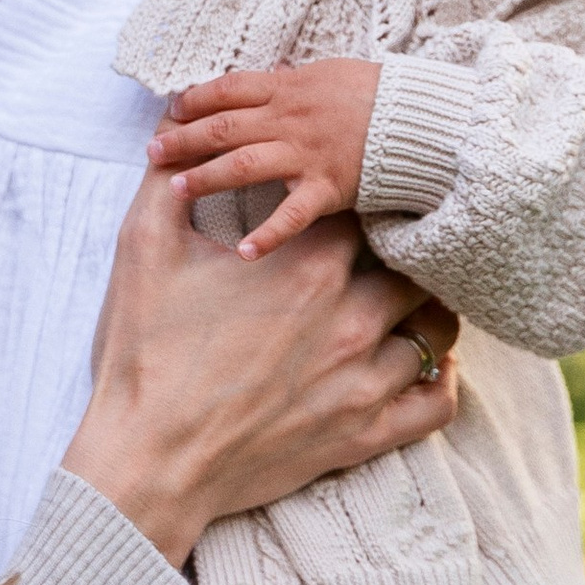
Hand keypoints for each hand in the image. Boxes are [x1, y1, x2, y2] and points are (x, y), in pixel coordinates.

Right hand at [59, 171, 457, 568]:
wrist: (147, 459)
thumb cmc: (145, 354)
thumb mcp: (143, 250)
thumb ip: (167, 180)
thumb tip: (171, 124)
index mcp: (307, 265)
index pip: (364, 208)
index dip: (353, 199)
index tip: (342, 199)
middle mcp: (352, 318)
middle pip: (413, 264)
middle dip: (396, 252)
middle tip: (376, 250)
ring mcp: (365, 381)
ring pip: (435, 330)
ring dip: (421, 312)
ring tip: (400, 303)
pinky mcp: (366, 434)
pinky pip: (438, 403)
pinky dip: (441, 379)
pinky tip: (424, 364)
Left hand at [148, 60, 381, 255]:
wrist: (421, 118)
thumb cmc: (376, 93)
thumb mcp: (328, 73)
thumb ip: (292, 81)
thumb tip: (265, 79)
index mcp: (289, 87)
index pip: (230, 89)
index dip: (196, 99)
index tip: (171, 110)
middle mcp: (291, 119)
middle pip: (225, 127)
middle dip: (185, 139)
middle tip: (153, 152)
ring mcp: (307, 154)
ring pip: (245, 164)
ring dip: (208, 178)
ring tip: (177, 190)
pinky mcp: (328, 187)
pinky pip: (293, 214)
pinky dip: (269, 234)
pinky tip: (244, 252)